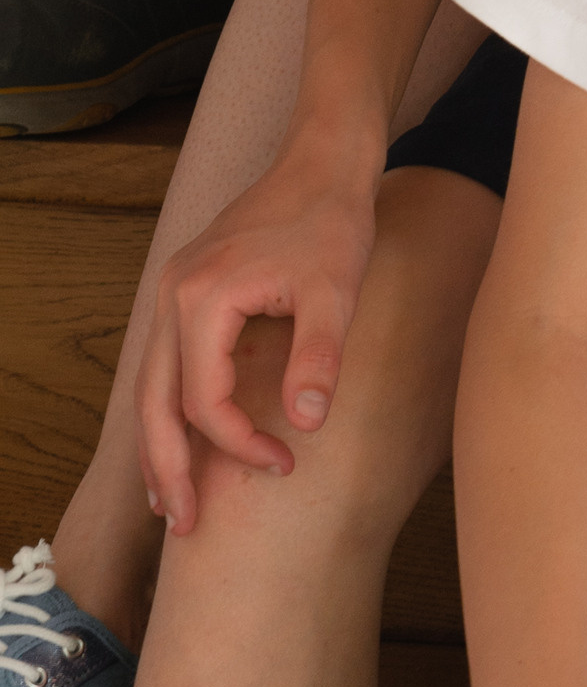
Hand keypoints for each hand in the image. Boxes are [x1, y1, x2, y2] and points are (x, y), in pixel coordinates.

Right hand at [135, 138, 379, 526]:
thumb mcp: (338, 288)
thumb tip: (306, 424)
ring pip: (149, 385)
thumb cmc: (332, 219)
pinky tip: (180, 436)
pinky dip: (166, 407)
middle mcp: (173, 295)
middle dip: (167, 468)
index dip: (241, 444)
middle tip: (185, 528)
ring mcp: (173, 289)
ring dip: (158, 444)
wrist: (322, 158)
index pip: (205, 401)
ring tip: (169, 500)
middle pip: (154, 402)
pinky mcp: (186, 288)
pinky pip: (163, 361)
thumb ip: (320, 355)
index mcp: (204, 298)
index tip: (286, 463)